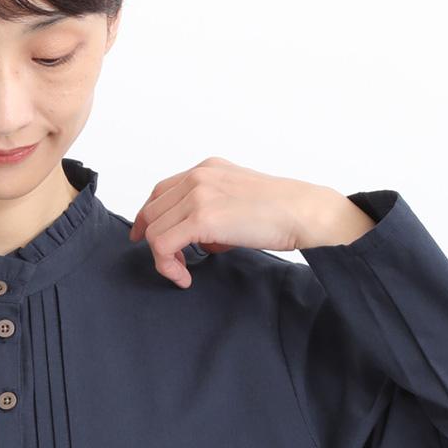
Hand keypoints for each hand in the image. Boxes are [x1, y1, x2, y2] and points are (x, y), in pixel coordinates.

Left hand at [127, 156, 372, 286]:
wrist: (303, 212)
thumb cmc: (282, 212)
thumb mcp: (240, 200)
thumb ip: (214, 213)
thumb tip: (202, 240)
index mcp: (207, 169)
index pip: (162, 191)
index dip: (149, 216)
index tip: (144, 236)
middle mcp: (198, 177)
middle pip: (153, 210)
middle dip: (154, 240)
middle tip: (172, 263)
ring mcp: (198, 195)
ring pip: (154, 229)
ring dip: (163, 257)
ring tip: (182, 272)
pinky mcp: (201, 218)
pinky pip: (162, 244)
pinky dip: (167, 265)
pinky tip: (184, 277)